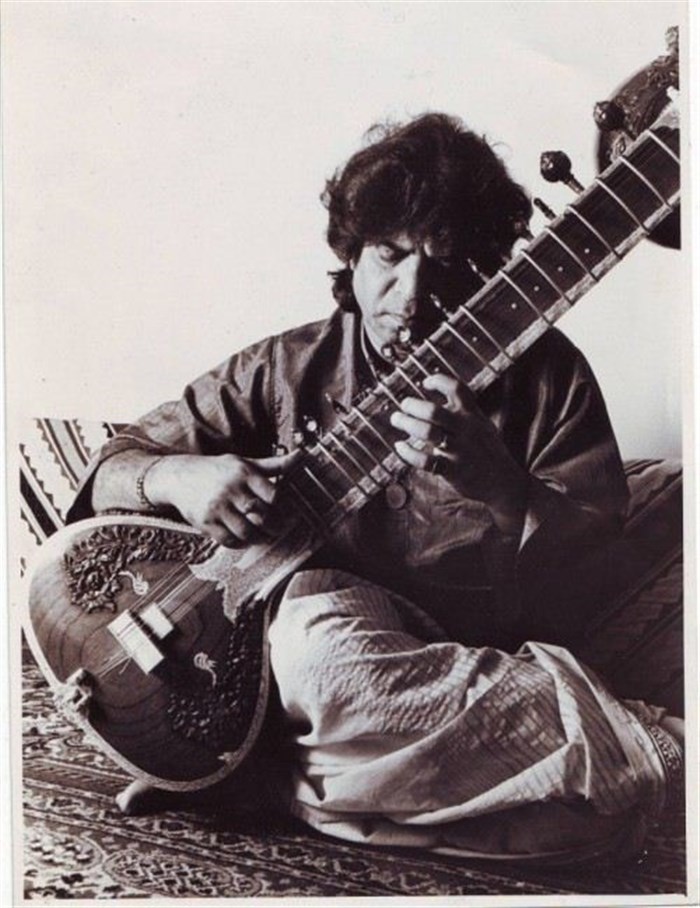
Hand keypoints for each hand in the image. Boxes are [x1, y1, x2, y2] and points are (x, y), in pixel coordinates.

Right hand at [147, 451, 296, 546]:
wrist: (179, 476)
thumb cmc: (218, 470)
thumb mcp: (244, 462)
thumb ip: (273, 465)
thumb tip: (301, 456)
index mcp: (244, 473)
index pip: (272, 495)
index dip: (283, 508)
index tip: (288, 514)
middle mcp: (230, 489)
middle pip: (261, 515)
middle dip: (274, 526)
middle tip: (278, 530)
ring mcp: (217, 506)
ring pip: (246, 530)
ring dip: (258, 538)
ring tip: (263, 536)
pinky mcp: (205, 521)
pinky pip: (228, 540)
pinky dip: (239, 543)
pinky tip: (243, 539)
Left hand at [389, 373, 526, 533]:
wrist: (504, 482)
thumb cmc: (489, 451)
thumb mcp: (482, 425)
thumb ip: (465, 412)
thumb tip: (443, 396)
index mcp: (473, 415)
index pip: (457, 389)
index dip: (438, 381)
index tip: (425, 383)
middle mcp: (466, 429)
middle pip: (434, 411)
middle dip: (413, 405)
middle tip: (403, 405)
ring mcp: (459, 450)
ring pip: (427, 432)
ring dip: (407, 423)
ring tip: (396, 419)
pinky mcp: (452, 470)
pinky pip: (425, 461)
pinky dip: (408, 453)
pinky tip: (399, 446)